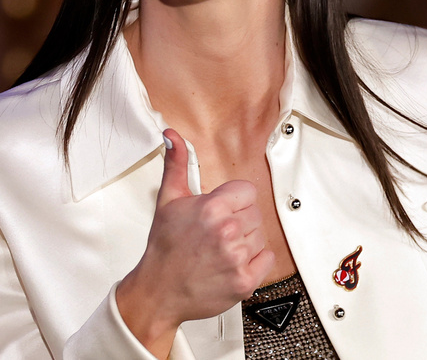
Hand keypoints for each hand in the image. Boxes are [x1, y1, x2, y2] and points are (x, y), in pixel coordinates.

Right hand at [116, 129, 273, 355]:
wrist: (159, 291)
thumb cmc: (164, 248)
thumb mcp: (168, 200)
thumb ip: (176, 164)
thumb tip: (173, 136)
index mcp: (212, 208)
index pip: (247, 191)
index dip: (234, 200)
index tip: (220, 211)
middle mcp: (227, 231)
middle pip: (255, 213)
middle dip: (238, 221)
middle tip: (216, 234)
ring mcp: (237, 258)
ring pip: (260, 236)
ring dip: (245, 242)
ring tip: (220, 250)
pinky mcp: (245, 281)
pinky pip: (268, 259)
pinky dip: (255, 262)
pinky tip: (232, 263)